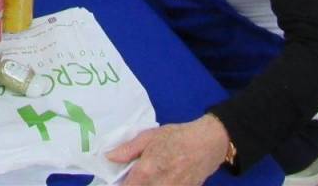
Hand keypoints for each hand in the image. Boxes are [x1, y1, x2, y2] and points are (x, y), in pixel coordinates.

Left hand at [106, 115, 228, 185]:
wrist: (208, 143)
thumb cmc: (177, 136)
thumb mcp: (150, 136)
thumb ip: (128, 149)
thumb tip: (109, 157)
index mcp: (147, 169)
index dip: (120, 185)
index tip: (117, 181)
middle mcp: (160, 184)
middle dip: (134, 185)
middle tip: (133, 178)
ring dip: (147, 185)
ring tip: (146, 178)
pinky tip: (160, 180)